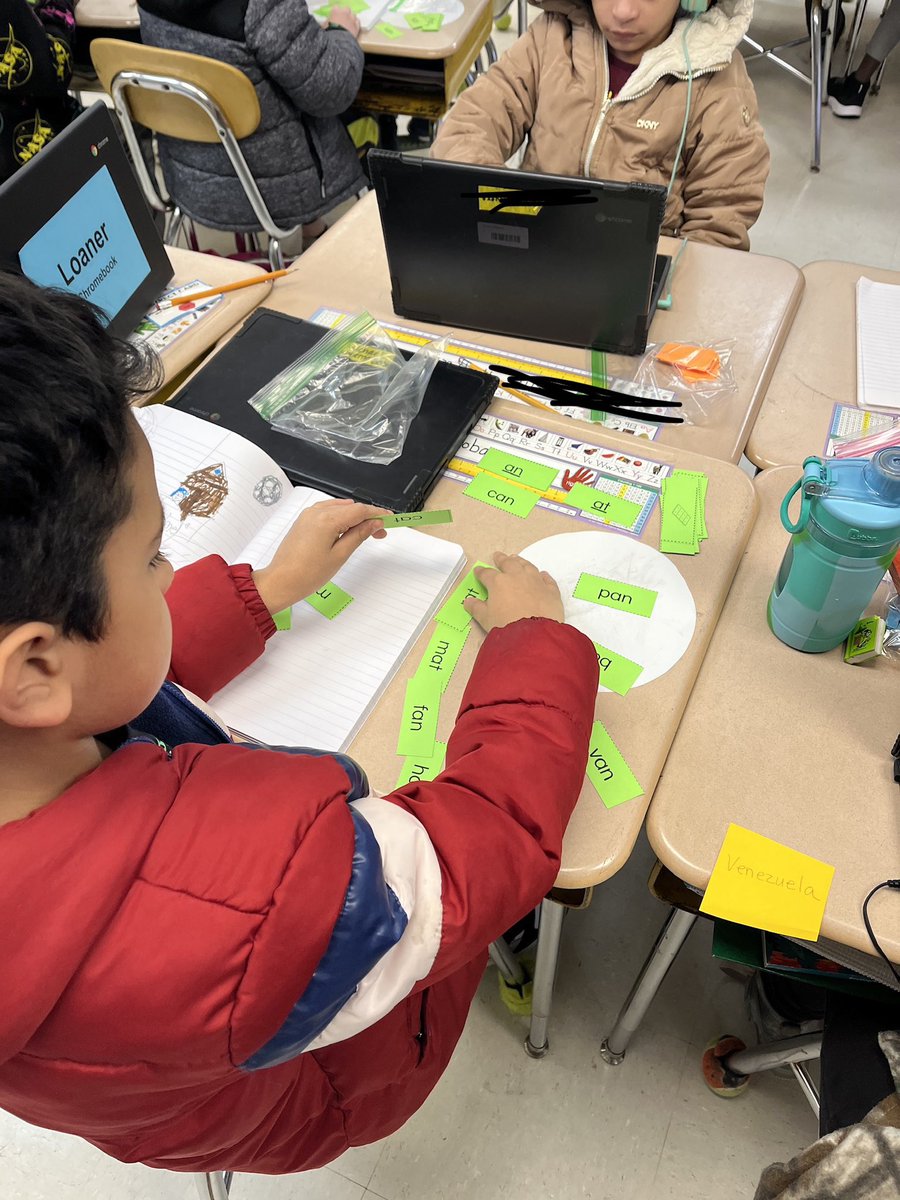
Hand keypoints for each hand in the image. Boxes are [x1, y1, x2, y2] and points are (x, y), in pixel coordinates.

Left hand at [253, 498, 388, 614]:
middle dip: (367, 517)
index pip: (359, 510)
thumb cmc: (307, 574)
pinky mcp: (303, 521)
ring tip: (365, 533)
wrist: (281, 581)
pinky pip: (327, 512)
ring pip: (338, 508)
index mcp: (327, 519)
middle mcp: (316, 512)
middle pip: (350, 508)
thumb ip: (358, 535)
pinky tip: (346, 529)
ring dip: (354, 517)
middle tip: (380, 532)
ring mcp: (308, 515)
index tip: (389, 519)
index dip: (377, 513)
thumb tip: (373, 524)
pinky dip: (340, 518)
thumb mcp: (340, 555)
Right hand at [324, 6, 361, 35]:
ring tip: (348, 25)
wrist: (338, 41)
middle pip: (346, 9)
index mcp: (335, 11)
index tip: (334, 18)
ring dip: (351, 18)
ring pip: (353, 15)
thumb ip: (326, 23)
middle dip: (345, 14)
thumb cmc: (329, 33)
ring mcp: (352, 18)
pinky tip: (353, 28)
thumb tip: (324, 25)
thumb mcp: (324, 27)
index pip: (336, 8)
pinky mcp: (357, 26)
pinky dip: (356, 24)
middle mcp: (345, 12)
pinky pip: (357, 22)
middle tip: (342, 21)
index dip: (335, 13)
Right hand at [464, 552, 563, 632]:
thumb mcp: (485, 619)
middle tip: (498, 556)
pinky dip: (543, 575)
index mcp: (498, 582)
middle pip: (509, 564)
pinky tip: (542, 574)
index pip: (487, 574)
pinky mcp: (551, 590)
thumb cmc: (505, 625)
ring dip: (521, 562)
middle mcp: (517, 577)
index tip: (478, 571)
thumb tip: (468, 602)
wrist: (533, 634)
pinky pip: (547, 579)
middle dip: (502, 559)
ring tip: (517, 559)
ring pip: (528, 566)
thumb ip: (476, 608)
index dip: (481, 572)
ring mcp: (536, 582)